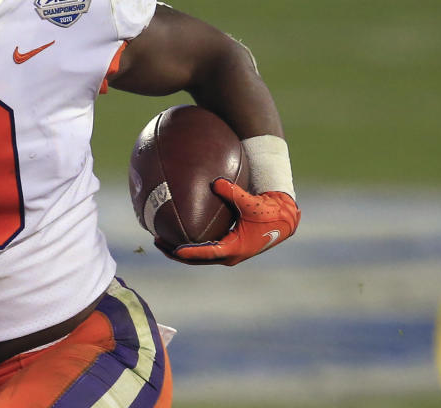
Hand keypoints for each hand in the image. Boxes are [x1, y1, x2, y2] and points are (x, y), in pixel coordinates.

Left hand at [155, 178, 300, 265]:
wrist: (283, 220)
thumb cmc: (268, 212)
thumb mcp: (251, 203)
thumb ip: (233, 192)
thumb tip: (216, 181)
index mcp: (235, 248)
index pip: (207, 253)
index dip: (190, 252)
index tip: (174, 249)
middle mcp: (229, 255)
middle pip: (197, 259)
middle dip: (175, 252)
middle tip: (157, 241)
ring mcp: (228, 253)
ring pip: (199, 256)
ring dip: (180, 250)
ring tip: (160, 239)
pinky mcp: (227, 248)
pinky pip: (204, 249)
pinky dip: (190, 245)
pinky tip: (176, 234)